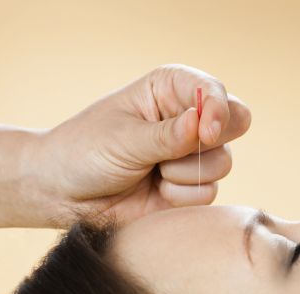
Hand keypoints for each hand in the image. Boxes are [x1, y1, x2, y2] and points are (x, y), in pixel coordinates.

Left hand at [27, 64, 250, 227]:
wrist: (64, 195)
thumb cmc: (86, 152)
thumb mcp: (124, 139)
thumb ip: (167, 135)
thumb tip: (202, 122)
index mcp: (170, 90)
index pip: (214, 90)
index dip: (217, 109)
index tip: (205, 133)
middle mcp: (188, 119)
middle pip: (235, 123)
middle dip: (209, 143)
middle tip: (175, 155)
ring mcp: (192, 154)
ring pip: (224, 162)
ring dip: (186, 173)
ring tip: (153, 172)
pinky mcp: (191, 186)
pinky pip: (209, 192)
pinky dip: (181, 196)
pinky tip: (155, 190)